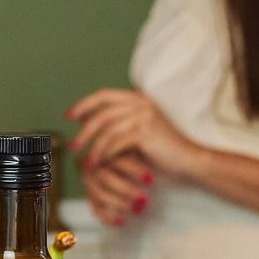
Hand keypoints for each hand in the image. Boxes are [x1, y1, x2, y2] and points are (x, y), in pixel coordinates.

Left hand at [67, 87, 198, 177]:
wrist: (189, 160)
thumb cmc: (161, 149)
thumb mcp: (135, 130)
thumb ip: (115, 123)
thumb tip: (84, 121)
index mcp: (137, 98)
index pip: (104, 95)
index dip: (84, 104)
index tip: (68, 116)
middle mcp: (141, 102)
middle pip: (102, 114)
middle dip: (85, 131)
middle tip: (73, 145)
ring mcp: (144, 116)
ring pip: (107, 130)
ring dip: (93, 147)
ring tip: (85, 161)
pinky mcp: (146, 132)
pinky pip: (116, 143)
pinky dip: (104, 155)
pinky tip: (99, 164)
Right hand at [81, 152, 152, 226]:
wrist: (134, 173)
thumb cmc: (139, 161)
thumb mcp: (139, 154)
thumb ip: (139, 152)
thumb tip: (148, 158)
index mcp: (107, 153)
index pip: (117, 160)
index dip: (134, 170)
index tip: (151, 179)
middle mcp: (94, 167)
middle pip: (106, 178)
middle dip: (127, 189)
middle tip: (145, 199)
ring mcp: (90, 183)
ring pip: (100, 194)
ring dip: (120, 203)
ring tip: (138, 210)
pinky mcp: (91, 199)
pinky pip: (96, 209)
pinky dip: (108, 217)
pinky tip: (122, 221)